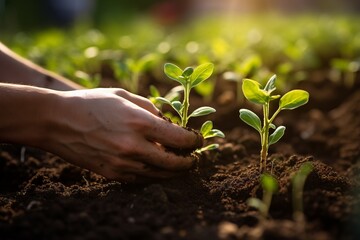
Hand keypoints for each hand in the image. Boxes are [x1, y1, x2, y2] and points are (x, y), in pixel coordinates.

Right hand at [45, 88, 202, 180]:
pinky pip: (141, 178)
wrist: (57, 121)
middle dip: (189, 162)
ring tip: (180, 166)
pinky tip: (157, 168)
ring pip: (159, 174)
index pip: (180, 139)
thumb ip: (150, 109)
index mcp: (139, 123)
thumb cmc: (92, 103)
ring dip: (174, 171)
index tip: (198, 140)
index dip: (195, 141)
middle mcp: (134, 146)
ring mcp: (123, 163)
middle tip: (194, 159)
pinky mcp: (112, 174)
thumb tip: (168, 122)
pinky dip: (153, 174)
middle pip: (174, 162)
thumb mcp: (124, 97)